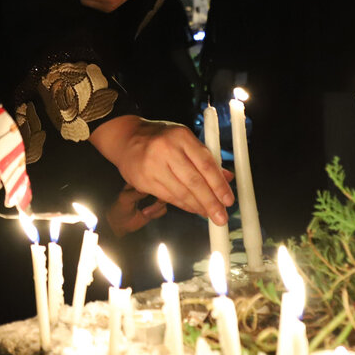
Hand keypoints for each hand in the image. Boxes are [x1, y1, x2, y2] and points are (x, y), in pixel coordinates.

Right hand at [90, 115, 235, 223]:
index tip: (228, 200)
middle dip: (210, 202)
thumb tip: (227, 177)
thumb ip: (205, 158)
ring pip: (181, 192)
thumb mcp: (184, 140)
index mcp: (181, 136)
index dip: (218, 184)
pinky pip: (168, 197)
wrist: (126, 138)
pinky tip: (193, 209)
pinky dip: (183, 205)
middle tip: (222, 217)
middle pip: (194, 181)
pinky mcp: (144, 180)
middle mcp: (167, 149)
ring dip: (197, 207)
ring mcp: (153, 165)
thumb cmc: (161, 139)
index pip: (205, 163)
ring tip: (210, 215)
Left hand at [106, 185, 167, 235]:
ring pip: (164, 198)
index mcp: (139, 180)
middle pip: (163, 187)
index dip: (156, 182)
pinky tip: (146, 215)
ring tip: (144, 213)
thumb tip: (147, 189)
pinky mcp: (156, 207)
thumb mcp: (124, 198)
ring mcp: (153, 197)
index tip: (154, 190)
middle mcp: (148, 187)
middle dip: (160, 196)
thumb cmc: (119, 208)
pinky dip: (157, 213)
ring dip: (156, 207)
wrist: (120, 223)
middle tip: (155, 203)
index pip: (151, 176)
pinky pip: (164, 209)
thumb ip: (135, 193)